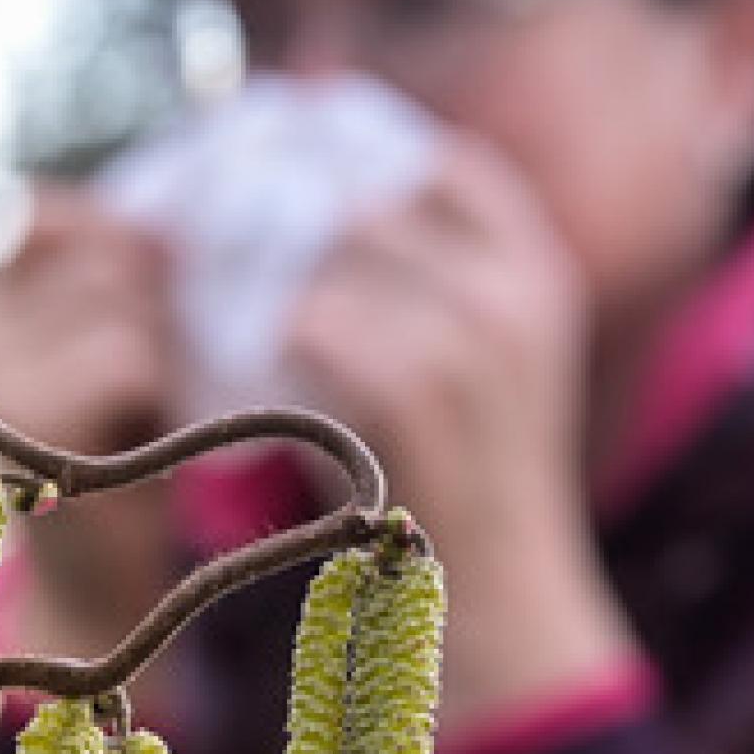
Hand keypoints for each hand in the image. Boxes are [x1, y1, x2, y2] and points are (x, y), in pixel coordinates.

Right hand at [0, 185, 180, 653]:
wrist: (97, 578)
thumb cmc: (124, 447)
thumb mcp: (124, 338)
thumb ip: (124, 273)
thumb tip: (160, 230)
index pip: (51, 213)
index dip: (121, 248)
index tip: (144, 303)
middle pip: (106, 254)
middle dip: (155, 311)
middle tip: (143, 387)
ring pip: (122, 309)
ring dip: (160, 359)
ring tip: (136, 415)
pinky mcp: (20, 419)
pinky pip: (123, 361)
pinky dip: (152, 399)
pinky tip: (130, 436)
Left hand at [280, 132, 635, 725]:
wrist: (503, 610)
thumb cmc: (462, 487)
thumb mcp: (479, 367)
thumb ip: (428, 282)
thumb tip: (329, 200)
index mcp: (539, 274)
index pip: (446, 165)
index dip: (363, 143)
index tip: (286, 143)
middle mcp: (515, 294)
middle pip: (372, 204)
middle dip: (289, 214)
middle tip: (215, 232)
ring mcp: (472, 340)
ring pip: (334, 258)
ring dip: (268, 281)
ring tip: (221, 311)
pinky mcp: (417, 393)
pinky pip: (312, 324)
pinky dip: (265, 344)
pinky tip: (245, 373)